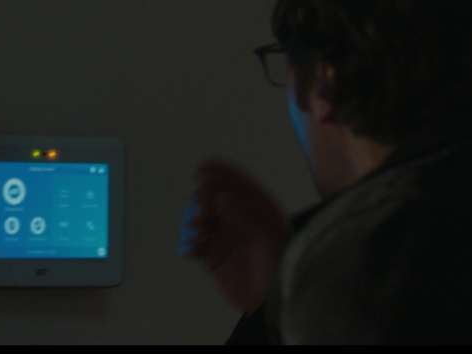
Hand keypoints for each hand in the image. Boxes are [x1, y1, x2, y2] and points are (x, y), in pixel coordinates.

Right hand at [181, 159, 290, 313]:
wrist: (274, 302)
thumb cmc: (280, 267)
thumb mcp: (268, 238)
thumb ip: (246, 216)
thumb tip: (222, 197)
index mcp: (259, 210)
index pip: (238, 184)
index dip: (221, 172)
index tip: (202, 167)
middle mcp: (240, 221)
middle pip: (216, 199)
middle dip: (205, 198)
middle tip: (203, 207)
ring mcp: (227, 239)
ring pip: (203, 220)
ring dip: (197, 221)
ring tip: (199, 228)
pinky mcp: (214, 258)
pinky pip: (197, 246)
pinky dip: (191, 246)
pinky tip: (192, 250)